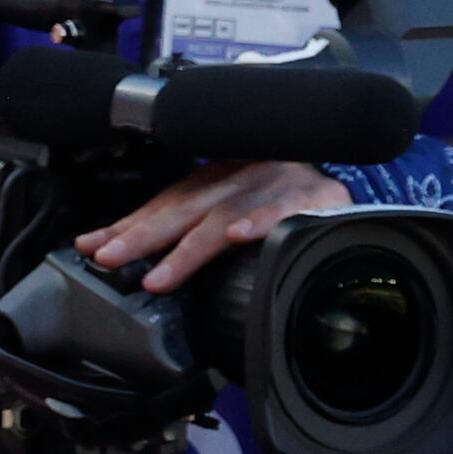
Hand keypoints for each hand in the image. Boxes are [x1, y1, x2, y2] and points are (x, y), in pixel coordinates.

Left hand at [77, 159, 358, 295]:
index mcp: (221, 179)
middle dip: (143, 234)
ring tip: (161, 276)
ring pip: (226, 213)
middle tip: (110, 258)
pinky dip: (260, 223)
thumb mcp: (238, 206)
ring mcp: (279, 186)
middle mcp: (244, 177)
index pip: (165, 202)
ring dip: (191, 247)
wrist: (358, 183)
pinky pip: (287, 212)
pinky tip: (240, 237)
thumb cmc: (290, 201)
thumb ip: (190, 230)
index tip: (93, 247)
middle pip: (184, 205)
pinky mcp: (317, 199)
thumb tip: (129, 255)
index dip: (128, 224)